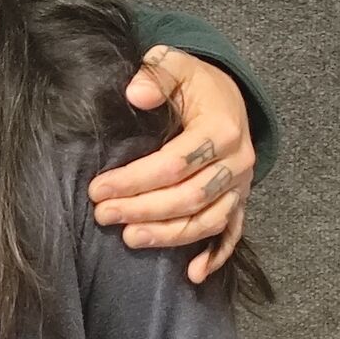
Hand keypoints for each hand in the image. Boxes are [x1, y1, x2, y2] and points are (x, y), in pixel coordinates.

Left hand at [89, 46, 253, 283]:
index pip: (174, 164)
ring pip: (208, 220)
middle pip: (189, 197)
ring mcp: (241, 186)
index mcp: (221, 129)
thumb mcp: (176, 64)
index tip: (98, 188)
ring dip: (170, 234)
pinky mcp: (240, 200)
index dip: (135, 179)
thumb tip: (135, 93)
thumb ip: (156, 73)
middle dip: (143, 209)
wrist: (232, 95)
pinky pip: (233, 233)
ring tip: (131, 239)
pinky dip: (216, 256)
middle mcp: (237, 162)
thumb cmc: (195, 82)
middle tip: (104, 215)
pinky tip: (192, 274)